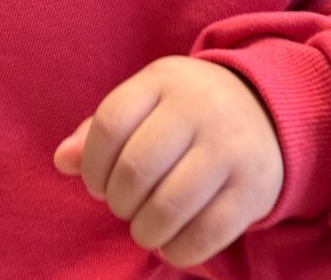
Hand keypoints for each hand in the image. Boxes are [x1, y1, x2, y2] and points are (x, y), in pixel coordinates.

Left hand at [53, 55, 283, 268]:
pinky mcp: (253, 188)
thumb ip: (101, 130)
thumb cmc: (187, 111)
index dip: (92, 165)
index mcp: (165, 81)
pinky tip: (174, 240)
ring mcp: (230, 148)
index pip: (110, 123)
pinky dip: (178, 250)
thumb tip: (63, 161)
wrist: (267, 109)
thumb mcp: (147, 101)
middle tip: (125, 205)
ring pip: (167, 208)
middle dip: (118, 202)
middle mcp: (199, 109)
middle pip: (135, 169)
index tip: (98, 182)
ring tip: (146, 226)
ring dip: (144, 231)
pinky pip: (204, 235)